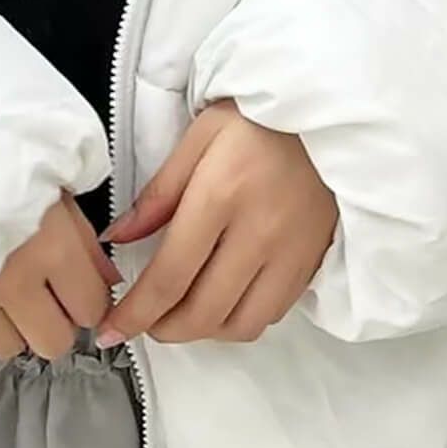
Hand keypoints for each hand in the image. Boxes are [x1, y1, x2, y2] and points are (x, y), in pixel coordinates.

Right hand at [0, 188, 122, 361]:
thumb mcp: (54, 186)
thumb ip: (85, 241)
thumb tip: (107, 281)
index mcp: (51, 249)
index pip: (91, 310)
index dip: (91, 299)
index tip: (84, 288)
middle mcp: (13, 282)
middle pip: (53, 343)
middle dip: (57, 322)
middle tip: (50, 294)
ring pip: (8, 346)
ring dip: (15, 327)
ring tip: (11, 291)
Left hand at [94, 99, 337, 344]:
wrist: (335, 116)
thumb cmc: (260, 119)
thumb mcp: (199, 137)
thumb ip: (158, 193)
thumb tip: (119, 236)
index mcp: (220, 198)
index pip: (169, 276)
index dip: (135, 313)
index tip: (111, 329)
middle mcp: (258, 235)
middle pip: (203, 313)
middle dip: (162, 329)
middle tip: (142, 321)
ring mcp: (290, 255)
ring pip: (240, 325)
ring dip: (202, 332)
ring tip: (179, 313)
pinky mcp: (311, 263)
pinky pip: (271, 314)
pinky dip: (239, 319)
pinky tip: (221, 297)